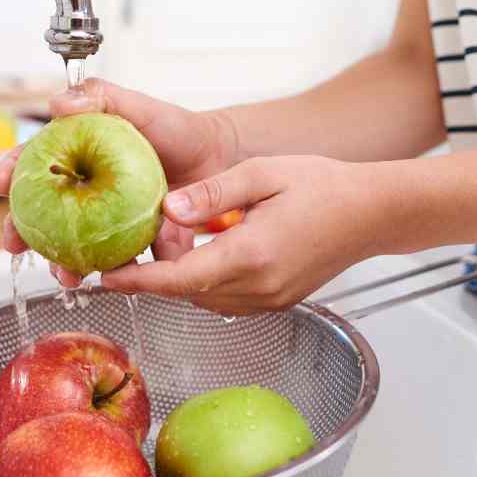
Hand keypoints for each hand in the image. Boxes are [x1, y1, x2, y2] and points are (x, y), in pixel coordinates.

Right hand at [0, 78, 238, 284]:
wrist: (219, 158)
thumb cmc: (177, 129)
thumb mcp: (140, 107)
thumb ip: (102, 97)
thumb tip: (59, 102)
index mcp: (79, 155)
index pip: (36, 162)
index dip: (12, 172)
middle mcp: (87, 190)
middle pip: (45, 213)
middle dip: (24, 232)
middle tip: (13, 244)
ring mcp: (108, 219)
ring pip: (76, 245)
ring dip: (64, 263)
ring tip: (64, 274)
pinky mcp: (135, 242)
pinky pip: (121, 261)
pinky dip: (117, 274)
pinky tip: (114, 280)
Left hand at [100, 156, 392, 314]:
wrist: (372, 212)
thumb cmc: (323, 186)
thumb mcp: (262, 174)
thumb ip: (212, 193)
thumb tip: (168, 207)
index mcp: (252, 254)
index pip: (179, 279)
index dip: (137, 280)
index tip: (104, 276)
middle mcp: (259, 287)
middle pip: (186, 291)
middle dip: (156, 271)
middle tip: (140, 237)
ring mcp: (269, 300)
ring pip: (204, 298)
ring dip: (181, 276)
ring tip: (173, 239)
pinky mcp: (275, 302)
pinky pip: (225, 298)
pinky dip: (205, 280)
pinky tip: (206, 249)